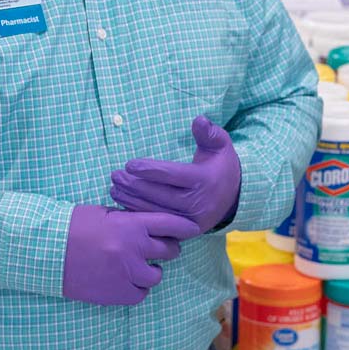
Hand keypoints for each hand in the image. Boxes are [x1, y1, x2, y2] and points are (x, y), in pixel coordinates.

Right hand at [62, 206, 199, 305]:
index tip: (193, 229)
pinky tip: (125, 280)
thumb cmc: (73, 226)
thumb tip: (151, 224)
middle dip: (167, 248)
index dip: (185, 226)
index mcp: (132, 225)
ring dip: (151, 270)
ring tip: (137, 266)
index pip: (171, 224)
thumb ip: (131, 219)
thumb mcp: (105, 213)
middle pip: (169, 251)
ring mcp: (126, 273)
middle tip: (157, 247)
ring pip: (157, 275)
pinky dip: (136, 288)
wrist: (46, 249)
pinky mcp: (117, 293)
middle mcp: (134, 249)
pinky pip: (140, 294)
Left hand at [108, 117, 241, 234]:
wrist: (234, 198)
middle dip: (135, 185)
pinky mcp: (184, 230)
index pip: (173, 175)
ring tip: (114, 188)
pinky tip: (124, 202)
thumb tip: (199, 119)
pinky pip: (158, 222)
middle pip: (160, 194)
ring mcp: (190, 219)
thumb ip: (209, 133)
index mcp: (204, 180)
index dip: (150, 169)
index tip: (129, 164)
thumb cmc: (221, 166)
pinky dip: (139, 212)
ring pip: (156, 210)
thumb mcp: (221, 146)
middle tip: (115, 175)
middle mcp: (197, 203)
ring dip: (132, 200)